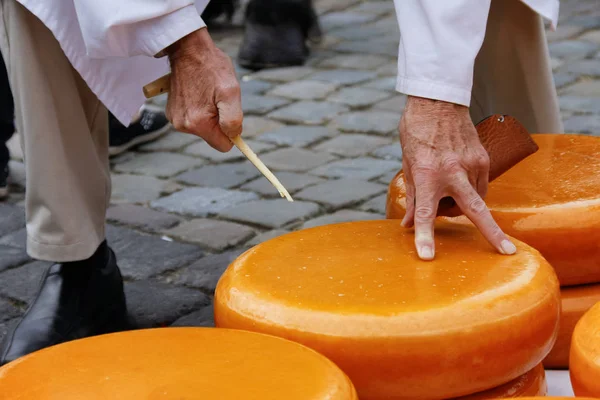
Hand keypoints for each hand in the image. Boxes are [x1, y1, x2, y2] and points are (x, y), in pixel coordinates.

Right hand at [165, 28, 241, 151]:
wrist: (188, 49)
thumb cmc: (212, 68)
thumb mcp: (231, 92)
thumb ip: (233, 119)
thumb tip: (233, 137)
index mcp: (198, 124)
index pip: (223, 146)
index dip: (231, 132)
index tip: (231, 116)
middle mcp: (183, 125)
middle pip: (213, 135)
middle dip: (219, 119)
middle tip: (217, 98)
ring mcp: (175, 119)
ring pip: (203, 127)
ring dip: (209, 112)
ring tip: (207, 92)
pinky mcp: (172, 112)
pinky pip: (194, 119)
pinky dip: (199, 107)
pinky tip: (197, 91)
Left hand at [399, 96, 515, 259]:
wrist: (437, 101)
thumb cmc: (416, 132)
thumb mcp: (408, 164)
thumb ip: (413, 197)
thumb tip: (409, 224)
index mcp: (427, 174)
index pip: (424, 212)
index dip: (424, 236)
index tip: (426, 256)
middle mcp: (452, 171)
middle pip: (474, 209)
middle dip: (492, 233)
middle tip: (507, 251)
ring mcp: (471, 164)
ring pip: (474, 198)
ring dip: (462, 204)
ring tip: (446, 189)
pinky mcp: (483, 157)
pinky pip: (480, 184)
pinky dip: (469, 189)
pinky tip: (457, 177)